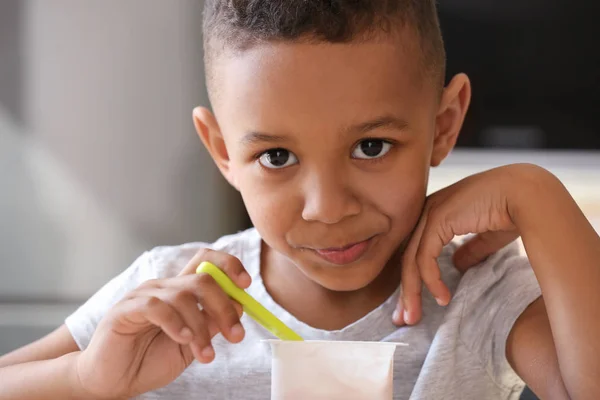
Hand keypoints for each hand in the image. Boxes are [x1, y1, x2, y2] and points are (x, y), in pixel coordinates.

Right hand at [75, 249, 250, 398]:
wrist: (113, 382)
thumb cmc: (149, 360)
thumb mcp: (191, 344)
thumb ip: (211, 324)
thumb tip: (239, 306)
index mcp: (179, 291)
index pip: (207, 261)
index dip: (229, 266)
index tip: (246, 285)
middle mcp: (163, 287)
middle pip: (203, 278)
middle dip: (225, 307)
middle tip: (236, 335)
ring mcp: (143, 296)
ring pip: (184, 296)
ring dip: (202, 328)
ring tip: (206, 355)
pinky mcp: (125, 310)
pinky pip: (157, 307)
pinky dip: (176, 324)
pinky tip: (183, 340)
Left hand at [394, 164, 529, 325]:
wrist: (526, 195)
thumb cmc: (512, 210)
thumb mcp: (485, 235)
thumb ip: (470, 249)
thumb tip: (457, 266)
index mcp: (436, 211)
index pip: (414, 250)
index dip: (411, 279)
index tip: (411, 306)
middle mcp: (427, 210)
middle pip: (406, 256)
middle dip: (404, 291)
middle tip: (402, 318)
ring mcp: (430, 213)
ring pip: (410, 260)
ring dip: (412, 292)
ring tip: (414, 317)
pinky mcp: (437, 219)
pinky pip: (425, 258)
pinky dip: (431, 281)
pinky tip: (442, 299)